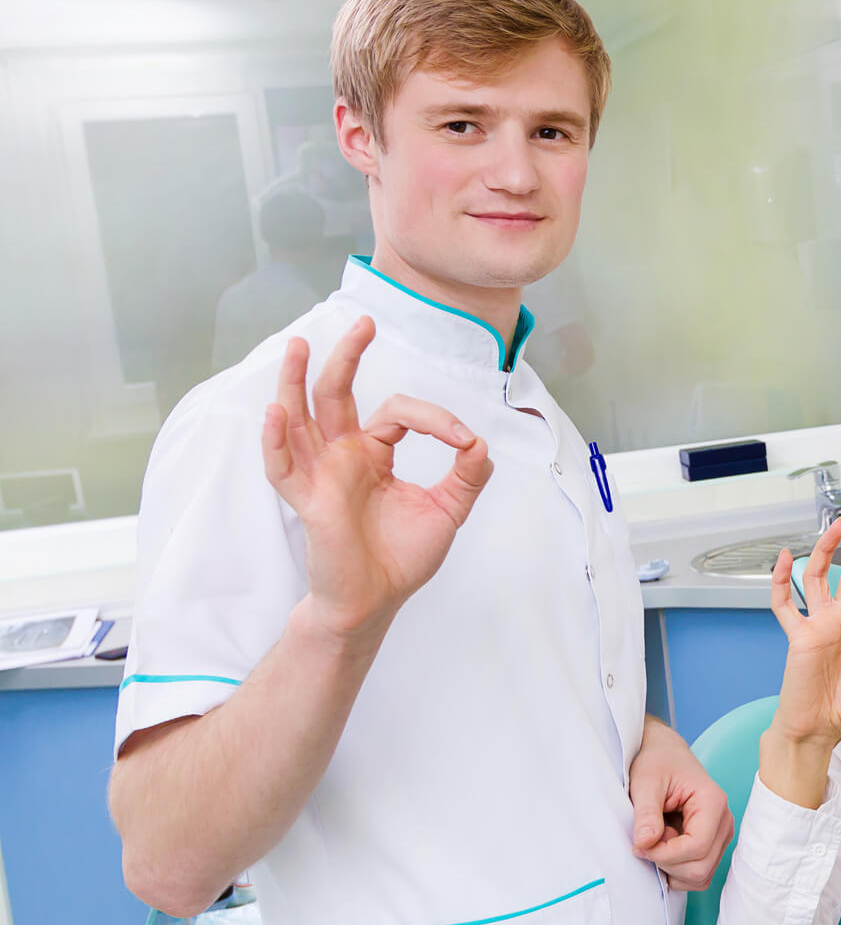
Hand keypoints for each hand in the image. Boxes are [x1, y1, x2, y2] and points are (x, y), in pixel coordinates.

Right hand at [261, 318, 492, 639]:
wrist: (376, 601)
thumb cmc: (402, 557)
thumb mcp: (448, 511)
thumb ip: (467, 476)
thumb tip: (481, 443)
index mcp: (374, 454)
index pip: (398, 413)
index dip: (434, 419)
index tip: (464, 441)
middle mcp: (343, 456)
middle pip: (336, 396)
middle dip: (347, 358)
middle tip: (364, 323)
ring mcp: (321, 476)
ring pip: (301, 419)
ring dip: (296, 382)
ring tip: (299, 346)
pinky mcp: (309, 502)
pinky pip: (283, 468)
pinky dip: (276, 440)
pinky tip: (276, 412)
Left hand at [630, 719, 734, 889]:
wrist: (664, 755)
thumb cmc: (657, 763)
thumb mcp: (645, 782)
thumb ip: (646, 814)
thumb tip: (645, 844)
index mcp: (713, 802)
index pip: (697, 847)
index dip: (666, 854)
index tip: (641, 845)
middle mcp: (724, 821)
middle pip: (702, 867)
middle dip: (668, 863)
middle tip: (648, 842)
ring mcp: (720, 835)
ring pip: (701, 876)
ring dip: (672, 869)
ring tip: (658, 842)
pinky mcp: (712, 845)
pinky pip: (699, 874)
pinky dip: (677, 872)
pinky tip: (664, 850)